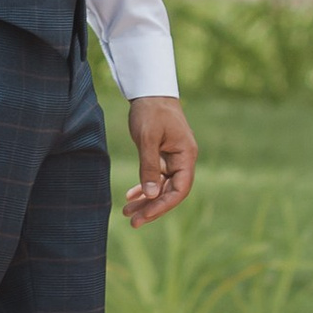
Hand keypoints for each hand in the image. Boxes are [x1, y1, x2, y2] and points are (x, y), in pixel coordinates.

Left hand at [122, 96, 195, 225]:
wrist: (149, 90)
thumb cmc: (150, 111)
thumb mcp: (147, 138)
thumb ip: (150, 166)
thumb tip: (151, 195)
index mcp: (186, 156)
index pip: (180, 189)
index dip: (163, 205)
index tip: (145, 215)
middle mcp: (182, 160)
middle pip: (170, 192)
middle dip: (151, 208)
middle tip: (132, 222)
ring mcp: (173, 159)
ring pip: (161, 186)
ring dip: (146, 200)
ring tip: (127, 213)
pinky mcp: (163, 155)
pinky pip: (156, 177)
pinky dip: (144, 187)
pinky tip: (131, 196)